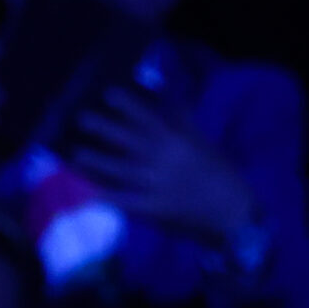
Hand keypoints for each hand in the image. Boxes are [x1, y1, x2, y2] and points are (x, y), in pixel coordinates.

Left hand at [67, 89, 256, 244]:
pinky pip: (127, 201)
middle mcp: (164, 159)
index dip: (128, 105)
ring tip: (76, 154)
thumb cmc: (220, 175)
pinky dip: (109, 197)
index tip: (108, 94)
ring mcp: (158, 184)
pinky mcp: (155, 207)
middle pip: (128, 140)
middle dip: (104, 128)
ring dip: (97, 161)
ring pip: (122, 169)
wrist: (232, 212)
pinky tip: (89, 193)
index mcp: (178, 142)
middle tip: (81, 119)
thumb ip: (185, 125)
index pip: (148, 118)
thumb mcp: (205, 145)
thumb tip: (171, 102)